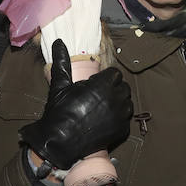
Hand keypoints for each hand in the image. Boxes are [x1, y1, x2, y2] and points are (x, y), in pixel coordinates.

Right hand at [20, 40, 132, 169]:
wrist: (60, 142)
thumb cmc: (59, 112)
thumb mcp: (60, 85)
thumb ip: (62, 62)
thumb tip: (59, 42)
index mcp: (103, 85)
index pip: (115, 74)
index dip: (105, 78)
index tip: (94, 85)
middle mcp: (115, 99)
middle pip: (123, 87)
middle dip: (113, 89)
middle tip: (98, 96)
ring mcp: (120, 116)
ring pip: (127, 102)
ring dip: (118, 102)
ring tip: (102, 108)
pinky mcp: (122, 130)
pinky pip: (126, 119)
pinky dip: (119, 118)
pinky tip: (105, 121)